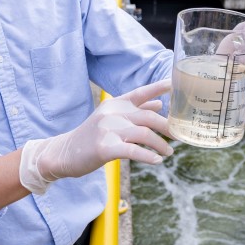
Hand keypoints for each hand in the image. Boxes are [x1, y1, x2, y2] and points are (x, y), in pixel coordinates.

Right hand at [19, 80, 172, 194]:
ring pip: (144, 134)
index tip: (175, 84)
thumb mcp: (111, 118)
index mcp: (115, 104)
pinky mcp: (104, 147)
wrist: (64, 153)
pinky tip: (157, 161)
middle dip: (168, 127)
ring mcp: (107, 129)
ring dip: (160, 144)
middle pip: (148, 116)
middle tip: (180, 136)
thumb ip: (135, 110)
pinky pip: (132, 150)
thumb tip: (159, 103)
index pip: (141, 92)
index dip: (159, 88)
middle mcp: (112, 113)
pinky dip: (148, 156)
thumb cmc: (91, 136)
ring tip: (168, 152)